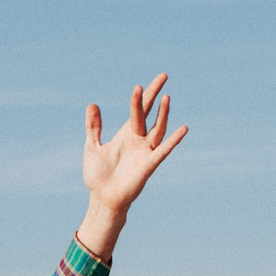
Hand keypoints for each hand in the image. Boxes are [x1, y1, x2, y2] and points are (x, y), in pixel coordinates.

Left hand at [80, 74, 190, 227]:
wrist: (102, 199)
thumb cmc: (98, 176)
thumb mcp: (92, 146)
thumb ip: (94, 127)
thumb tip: (92, 104)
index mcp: (126, 134)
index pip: (138, 110)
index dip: (143, 95)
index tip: (146, 81)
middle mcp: (139, 140)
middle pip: (149, 113)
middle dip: (154, 95)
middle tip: (163, 76)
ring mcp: (145, 152)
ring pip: (158, 129)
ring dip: (162, 114)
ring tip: (166, 97)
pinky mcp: (149, 165)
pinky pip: (163, 150)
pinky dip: (173, 140)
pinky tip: (183, 129)